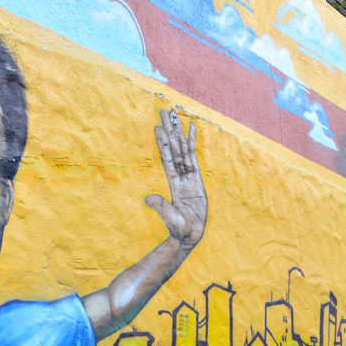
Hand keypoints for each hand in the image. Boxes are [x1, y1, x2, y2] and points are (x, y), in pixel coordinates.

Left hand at [146, 109, 206, 250]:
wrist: (189, 234)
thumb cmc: (180, 228)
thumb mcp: (170, 218)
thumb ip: (161, 207)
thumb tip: (148, 199)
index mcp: (174, 184)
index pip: (168, 159)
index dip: (164, 144)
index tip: (158, 128)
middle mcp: (179, 176)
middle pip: (174, 148)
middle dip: (169, 130)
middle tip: (164, 111)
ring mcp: (188, 176)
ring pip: (183, 149)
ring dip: (179, 131)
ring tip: (175, 114)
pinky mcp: (197, 179)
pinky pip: (194, 157)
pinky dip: (192, 142)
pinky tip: (191, 127)